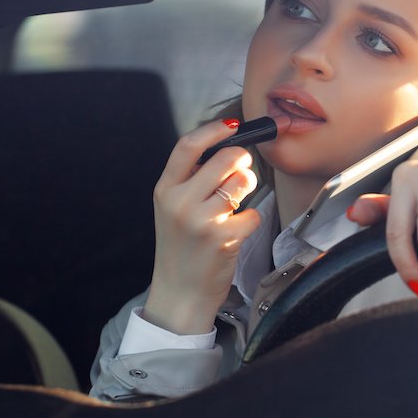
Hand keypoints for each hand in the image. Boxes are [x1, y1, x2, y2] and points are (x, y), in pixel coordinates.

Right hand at [143, 119, 260, 334]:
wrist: (179, 292)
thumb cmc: (181, 246)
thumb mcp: (171, 208)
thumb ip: (190, 179)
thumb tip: (225, 147)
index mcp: (165, 189)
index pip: (188, 146)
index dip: (213, 130)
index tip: (231, 125)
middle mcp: (180, 202)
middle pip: (224, 158)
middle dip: (241, 159)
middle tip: (243, 168)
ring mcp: (202, 221)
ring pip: (242, 181)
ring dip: (248, 185)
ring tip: (238, 199)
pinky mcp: (224, 239)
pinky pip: (252, 213)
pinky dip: (251, 219)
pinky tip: (238, 229)